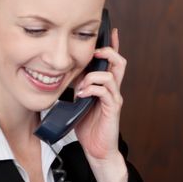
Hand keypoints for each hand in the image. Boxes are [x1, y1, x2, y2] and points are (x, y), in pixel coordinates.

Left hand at [73, 27, 125, 162]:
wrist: (98, 150)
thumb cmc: (88, 127)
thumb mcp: (78, 102)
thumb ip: (76, 88)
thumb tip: (63, 76)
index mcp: (105, 87)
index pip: (112, 61)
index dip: (112, 45)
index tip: (111, 31)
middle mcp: (113, 90)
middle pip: (119, 62)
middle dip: (107, 52)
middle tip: (95, 51)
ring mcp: (114, 99)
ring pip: (111, 74)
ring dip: (92, 75)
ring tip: (80, 84)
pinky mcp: (112, 109)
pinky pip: (105, 91)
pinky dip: (91, 89)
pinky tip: (81, 95)